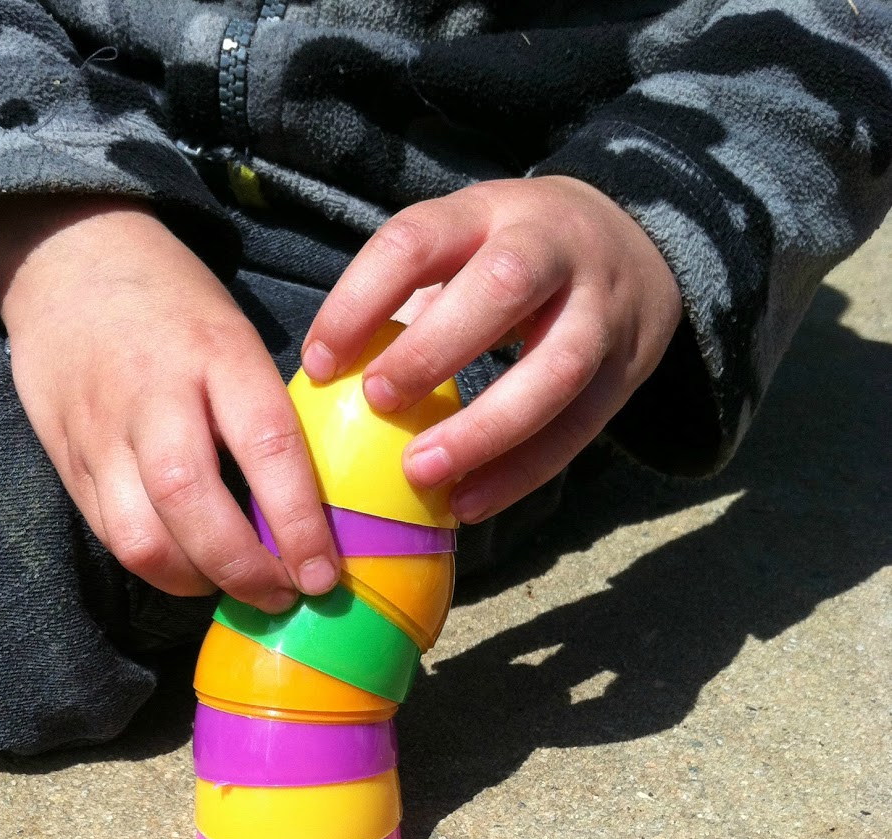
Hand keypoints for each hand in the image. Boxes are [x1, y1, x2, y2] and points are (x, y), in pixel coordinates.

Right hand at [0, 194, 337, 611]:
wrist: (65, 258)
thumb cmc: (173, 304)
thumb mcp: (235, 334)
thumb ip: (265, 411)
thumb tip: (319, 504)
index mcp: (216, 354)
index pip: (268, 449)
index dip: (299, 525)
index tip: (323, 575)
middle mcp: (153, 396)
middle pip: (191, 504)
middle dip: (242, 569)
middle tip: (281, 596)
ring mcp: (101, 433)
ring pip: (140, 538)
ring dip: (194, 582)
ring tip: (231, 588)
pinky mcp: (67, 460)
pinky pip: (110, 535)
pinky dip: (156, 566)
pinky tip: (188, 568)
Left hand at [300, 176, 682, 522]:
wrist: (640, 246)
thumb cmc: (513, 259)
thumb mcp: (465, 245)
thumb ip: (410, 296)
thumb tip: (325, 382)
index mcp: (489, 212)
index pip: (417, 240)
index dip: (361, 299)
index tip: (320, 364)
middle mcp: (553, 248)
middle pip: (502, 287)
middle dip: (434, 349)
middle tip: (380, 402)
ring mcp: (600, 309)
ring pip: (553, 369)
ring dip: (484, 429)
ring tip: (422, 473)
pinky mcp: (626, 370)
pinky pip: (576, 430)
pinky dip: (520, 473)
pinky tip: (469, 503)